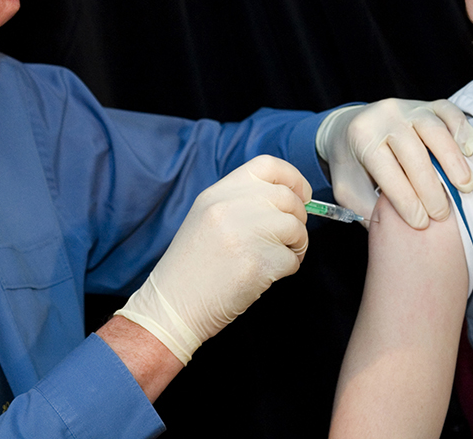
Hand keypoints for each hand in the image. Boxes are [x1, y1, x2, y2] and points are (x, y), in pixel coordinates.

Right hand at [115, 155, 310, 364]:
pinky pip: (292, 259)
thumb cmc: (193, 267)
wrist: (172, 306)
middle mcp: (229, 207)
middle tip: (290, 237)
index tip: (301, 195)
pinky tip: (266, 275)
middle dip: (298, 218)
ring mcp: (244, 233)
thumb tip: (289, 198)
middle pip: (287, 198)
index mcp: (217, 194)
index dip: (293, 178)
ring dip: (296, 245)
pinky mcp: (257, 263)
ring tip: (277, 257)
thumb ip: (242, 202)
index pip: (267, 166)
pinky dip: (287, 268)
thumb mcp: (207, 218)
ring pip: (295, 227)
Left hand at [316, 99, 472, 229]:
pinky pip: (449, 111)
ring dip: (453, 161)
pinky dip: (462, 130)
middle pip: (413, 151)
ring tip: (464, 188)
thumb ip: (366, 207)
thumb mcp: (346, 189)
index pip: (386, 169)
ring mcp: (408, 107)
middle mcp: (384, 116)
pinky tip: (468, 152)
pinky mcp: (428, 104)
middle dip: (430, 187)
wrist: (348, 128)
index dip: (405, 198)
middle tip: (442, 214)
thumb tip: (393, 230)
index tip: (420, 223)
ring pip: (434, 129)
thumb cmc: (351, 164)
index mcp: (361, 136)